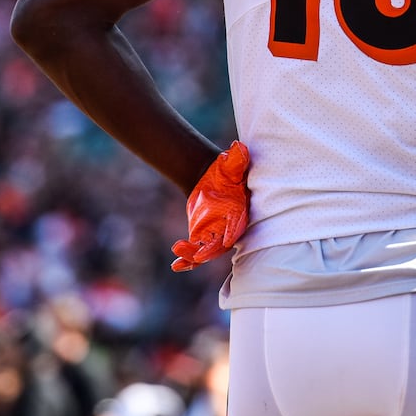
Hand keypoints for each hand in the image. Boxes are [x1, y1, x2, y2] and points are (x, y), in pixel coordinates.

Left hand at [171, 142, 249, 271]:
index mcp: (239, 211)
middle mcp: (229, 227)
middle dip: (210, 251)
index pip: (238, 225)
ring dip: (193, 256)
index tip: (226, 240)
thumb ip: (236, 159)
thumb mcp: (231, 163)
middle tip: (198, 255)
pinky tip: (176, 266)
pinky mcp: (202, 238)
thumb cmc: (226, 170)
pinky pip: (196, 253)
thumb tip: (239, 148)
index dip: (233, 232)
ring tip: (178, 251)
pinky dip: (187, 261)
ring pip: (206, 251)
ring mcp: (215, 235)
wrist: (210, 177)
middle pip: (221, 245)